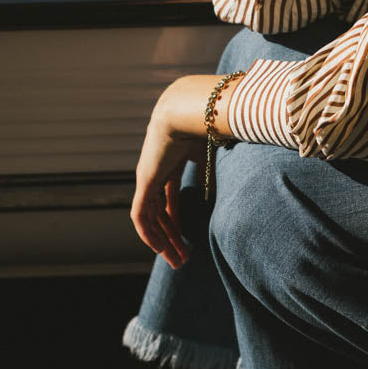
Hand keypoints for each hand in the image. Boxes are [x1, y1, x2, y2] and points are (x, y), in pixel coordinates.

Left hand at [130, 80, 213, 269]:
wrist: (192, 107)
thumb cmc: (209, 122)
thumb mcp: (215, 152)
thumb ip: (217, 171)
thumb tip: (226, 192)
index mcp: (173, 161)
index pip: (169, 198)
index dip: (178, 219)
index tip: (189, 241)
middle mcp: (158, 170)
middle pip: (161, 211)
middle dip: (172, 236)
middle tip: (183, 259)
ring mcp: (149, 176)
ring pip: (152, 218)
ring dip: (163, 241)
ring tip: (177, 261)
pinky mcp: (145, 180)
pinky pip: (141, 216)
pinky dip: (150, 234)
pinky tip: (161, 250)